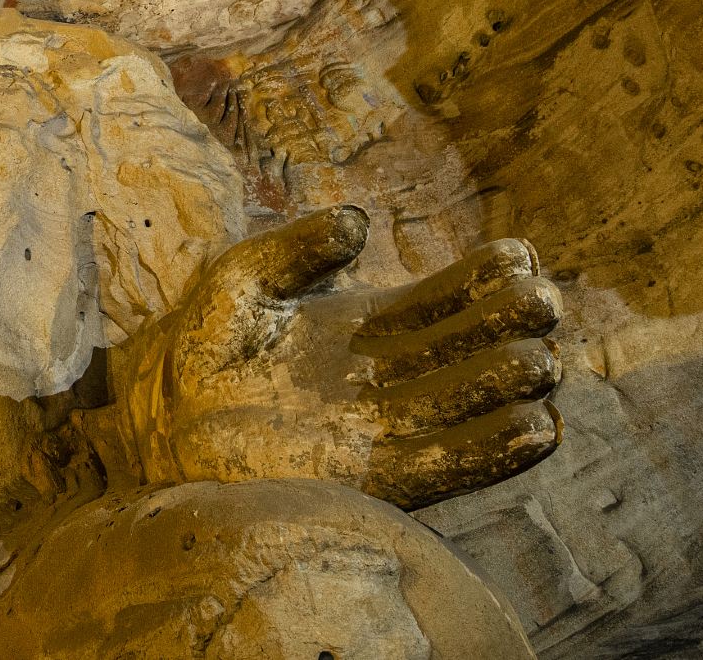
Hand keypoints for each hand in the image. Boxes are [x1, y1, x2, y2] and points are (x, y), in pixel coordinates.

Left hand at [137, 207, 562, 508]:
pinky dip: (495, 450)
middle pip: (472, 346)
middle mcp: (392, 375)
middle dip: (512, 322)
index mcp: (370, 324)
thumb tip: (356, 222)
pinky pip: (450, 465)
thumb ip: (293, 249)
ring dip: (510, 385)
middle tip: (542, 300)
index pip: (447, 297)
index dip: (487, 277)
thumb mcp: (241, 280)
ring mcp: (390, 428)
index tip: (519, 254)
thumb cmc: (197, 349)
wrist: (161, 429)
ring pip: (471, 404)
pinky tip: (538, 426)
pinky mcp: (379, 479)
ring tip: (540, 361)